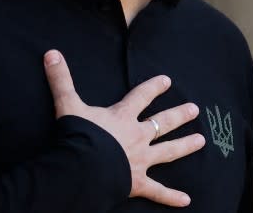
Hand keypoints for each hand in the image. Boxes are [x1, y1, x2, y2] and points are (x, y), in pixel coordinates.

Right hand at [43, 49, 204, 206]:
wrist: (83, 168)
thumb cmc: (78, 136)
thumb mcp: (68, 105)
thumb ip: (61, 80)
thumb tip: (51, 53)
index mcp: (122, 117)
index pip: (141, 97)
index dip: (154, 87)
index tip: (168, 80)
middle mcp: (137, 137)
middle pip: (163, 123)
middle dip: (179, 115)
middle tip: (195, 109)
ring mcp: (140, 160)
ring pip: (168, 152)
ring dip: (185, 146)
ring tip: (201, 141)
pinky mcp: (137, 183)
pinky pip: (157, 191)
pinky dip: (171, 197)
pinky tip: (187, 200)